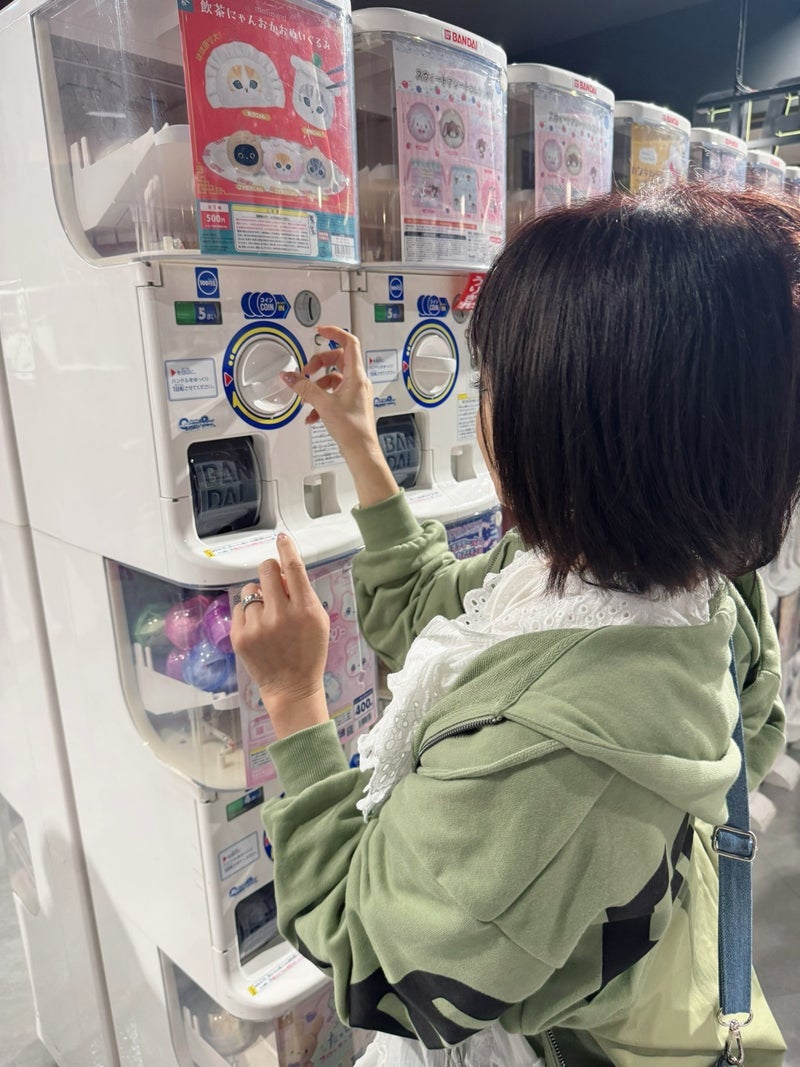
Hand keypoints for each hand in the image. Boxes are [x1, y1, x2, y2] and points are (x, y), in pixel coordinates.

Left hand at [230, 534, 330, 737]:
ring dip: (258, 597)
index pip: (293, 568)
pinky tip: (258, 630)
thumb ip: (304, 595)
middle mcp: (280, 615)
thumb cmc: (309, 652)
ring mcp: (257, 627)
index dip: (286, 549)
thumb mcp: (319, 621)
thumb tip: (283, 573)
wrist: (292, 687)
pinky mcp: (240, 636)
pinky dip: (248, 614)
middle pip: (266, 570)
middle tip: (274, 584)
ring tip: (268, 618)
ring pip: (250, 590)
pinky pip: (239, 608)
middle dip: (270, 572)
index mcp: (304, 610)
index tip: (281, 537)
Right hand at [280, 325, 376, 457]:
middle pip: (337, 359)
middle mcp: (357, 381)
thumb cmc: (352, 429)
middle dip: (318, 364)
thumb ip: (304, 387)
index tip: (320, 330)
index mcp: (355, 375)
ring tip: (306, 398)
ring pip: (333, 378)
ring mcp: (354, 392)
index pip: (349, 343)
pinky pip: (333, 394)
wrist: (361, 451)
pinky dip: (320, 400)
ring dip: (317, 386)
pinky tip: (311, 415)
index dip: (335, 333)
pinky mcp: (350, 404)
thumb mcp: (323, 404)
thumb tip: (289, 376)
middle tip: (306, 372)